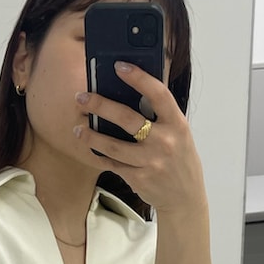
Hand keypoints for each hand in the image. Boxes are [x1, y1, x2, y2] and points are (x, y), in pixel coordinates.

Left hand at [74, 62, 206, 216]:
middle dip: (100, 105)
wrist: (185, 197)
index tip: (119, 66)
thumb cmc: (179, 159)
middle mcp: (165, 142)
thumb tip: (129, 93)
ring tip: (78, 128)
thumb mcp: (180, 134)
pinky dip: (100, 155)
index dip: (138, 78)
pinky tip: (90, 148)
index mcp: (178, 124)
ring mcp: (151, 162)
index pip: (158, 94)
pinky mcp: (139, 178)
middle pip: (127, 118)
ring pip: (113, 145)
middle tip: (81, 97)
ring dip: (92, 135)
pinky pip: (113, 164)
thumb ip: (161, 116)